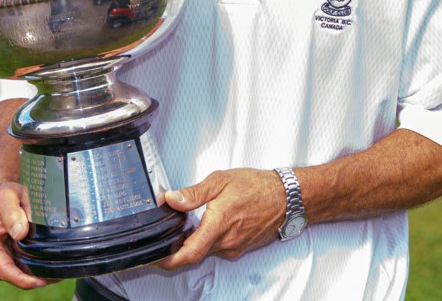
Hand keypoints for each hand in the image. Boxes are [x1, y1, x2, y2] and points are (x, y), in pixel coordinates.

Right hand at [0, 182, 48, 288]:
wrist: (6, 196)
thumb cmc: (5, 195)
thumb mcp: (7, 195)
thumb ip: (12, 212)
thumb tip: (19, 233)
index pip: (2, 269)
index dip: (20, 279)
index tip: (38, 282)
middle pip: (10, 276)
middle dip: (31, 279)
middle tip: (56, 277)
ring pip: (17, 274)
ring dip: (34, 275)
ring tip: (56, 274)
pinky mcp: (7, 259)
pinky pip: (20, 269)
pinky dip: (34, 270)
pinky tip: (50, 268)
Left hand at [156, 168, 287, 269]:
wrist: (286, 198)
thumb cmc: (258, 187)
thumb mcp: (221, 180)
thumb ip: (193, 193)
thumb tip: (170, 198)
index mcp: (219, 223)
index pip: (188, 253)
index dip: (167, 260)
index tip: (154, 258)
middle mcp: (227, 242)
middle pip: (193, 253)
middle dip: (178, 245)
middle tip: (169, 231)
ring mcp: (234, 248)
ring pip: (205, 251)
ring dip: (194, 242)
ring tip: (191, 223)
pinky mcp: (239, 250)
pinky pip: (217, 250)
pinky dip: (208, 241)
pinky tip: (209, 224)